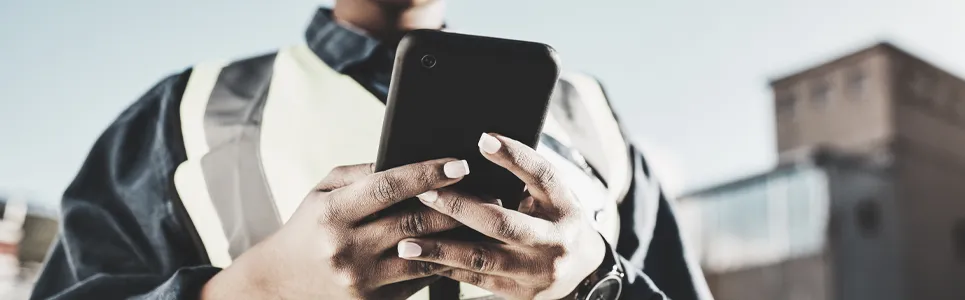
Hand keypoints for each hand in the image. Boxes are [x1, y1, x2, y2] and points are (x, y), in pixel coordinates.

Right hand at [201, 159, 476, 299]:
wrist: (279, 285)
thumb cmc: (308, 228)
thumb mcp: (322, 192)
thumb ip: (362, 173)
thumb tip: (406, 159)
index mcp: (332, 213)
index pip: (388, 187)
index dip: (427, 173)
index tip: (459, 164)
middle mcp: (345, 248)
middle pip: (414, 221)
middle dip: (456, 205)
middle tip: (490, 193)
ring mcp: (360, 280)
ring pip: (423, 254)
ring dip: (459, 237)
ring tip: (486, 221)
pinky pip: (418, 280)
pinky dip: (442, 262)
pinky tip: (463, 248)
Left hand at [397, 133, 605, 299]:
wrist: (583, 273)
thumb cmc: (557, 221)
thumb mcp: (553, 196)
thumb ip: (523, 177)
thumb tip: (479, 145)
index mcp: (564, 207)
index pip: (542, 176)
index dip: (514, 156)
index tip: (483, 138)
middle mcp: (554, 241)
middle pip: (503, 223)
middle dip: (459, 207)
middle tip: (424, 194)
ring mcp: (536, 272)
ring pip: (482, 259)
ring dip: (441, 249)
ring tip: (406, 241)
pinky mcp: (519, 294)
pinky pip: (476, 280)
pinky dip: (446, 268)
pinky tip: (422, 259)